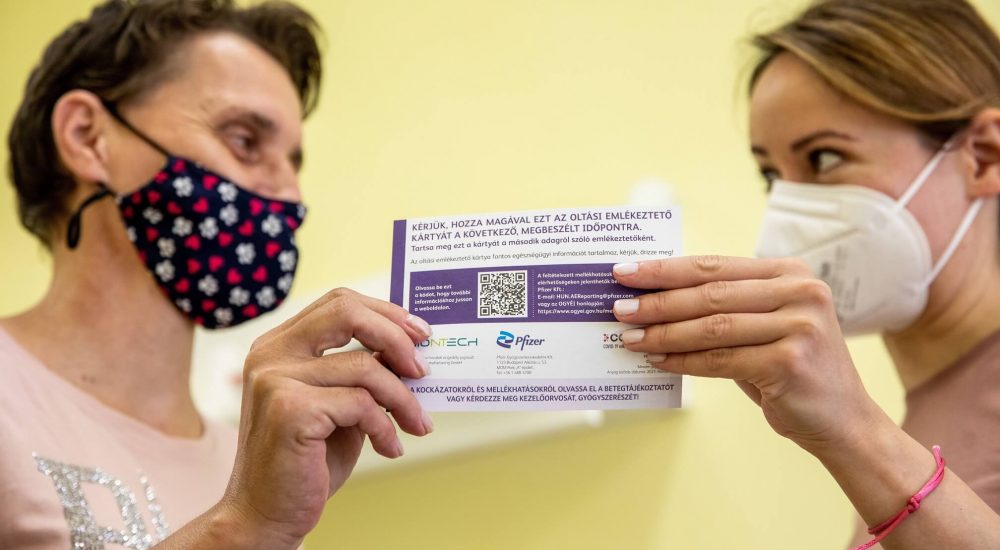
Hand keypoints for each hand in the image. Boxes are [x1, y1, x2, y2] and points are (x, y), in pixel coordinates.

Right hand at [218, 288, 433, 547]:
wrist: (266, 515)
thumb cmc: (307, 460)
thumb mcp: (340, 405)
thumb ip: (363, 371)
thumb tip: (412, 347)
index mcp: (278, 344)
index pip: (339, 303)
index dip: (385, 313)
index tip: (420, 334)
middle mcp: (270, 354)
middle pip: (347, 312)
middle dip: (396, 336)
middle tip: (423, 368)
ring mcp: (276, 379)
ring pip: (366, 367)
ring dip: (403, 399)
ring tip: (416, 424)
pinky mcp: (290, 410)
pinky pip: (362, 404)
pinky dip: (386, 427)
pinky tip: (390, 448)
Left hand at [612, 256, 880, 454]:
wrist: (844, 420)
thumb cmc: (792, 369)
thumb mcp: (763, 326)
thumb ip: (723, 309)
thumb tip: (654, 301)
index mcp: (790, 272)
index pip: (714, 265)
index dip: (666, 269)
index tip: (626, 271)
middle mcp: (800, 292)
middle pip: (710, 294)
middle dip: (658, 301)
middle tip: (620, 309)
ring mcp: (799, 326)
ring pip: (712, 327)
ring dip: (664, 334)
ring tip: (631, 338)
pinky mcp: (791, 361)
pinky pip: (721, 360)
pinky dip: (684, 362)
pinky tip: (659, 362)